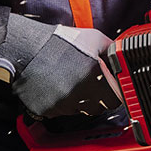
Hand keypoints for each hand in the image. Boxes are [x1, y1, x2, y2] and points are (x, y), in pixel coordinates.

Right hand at [0, 14, 121, 118]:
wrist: (28, 47)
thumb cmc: (60, 41)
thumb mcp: (94, 38)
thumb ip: (111, 51)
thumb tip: (122, 59)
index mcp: (95, 76)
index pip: (115, 100)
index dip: (115, 94)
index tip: (112, 90)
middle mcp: (80, 93)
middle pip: (98, 108)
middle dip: (99, 98)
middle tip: (92, 84)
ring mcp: (63, 103)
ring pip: (79, 111)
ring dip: (80, 101)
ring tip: (71, 81)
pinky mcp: (47, 110)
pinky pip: (61, 112)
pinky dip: (62, 103)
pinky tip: (58, 86)